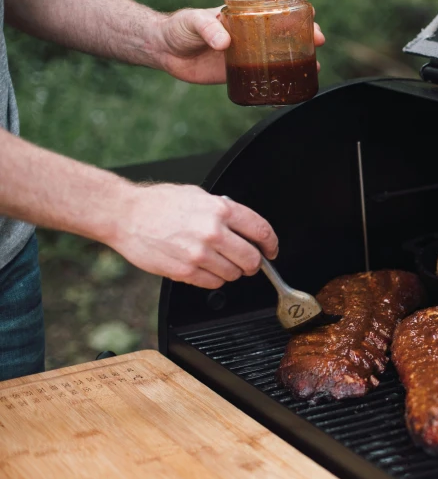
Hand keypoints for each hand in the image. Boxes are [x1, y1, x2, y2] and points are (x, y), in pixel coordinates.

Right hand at [109, 183, 278, 288]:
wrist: (125, 215)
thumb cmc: (159, 203)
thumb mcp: (198, 195)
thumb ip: (224, 210)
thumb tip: (244, 226)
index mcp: (220, 210)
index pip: (261, 231)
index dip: (271, 244)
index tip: (270, 250)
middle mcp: (213, 232)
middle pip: (252, 259)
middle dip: (253, 263)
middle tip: (248, 261)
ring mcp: (199, 254)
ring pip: (234, 274)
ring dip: (231, 271)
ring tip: (218, 261)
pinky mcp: (185, 271)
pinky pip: (213, 283)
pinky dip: (214, 279)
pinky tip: (204, 267)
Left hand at [152, 7, 325, 83]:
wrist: (163, 50)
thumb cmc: (179, 27)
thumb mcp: (193, 21)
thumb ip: (208, 28)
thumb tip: (225, 42)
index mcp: (243, 17)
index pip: (275, 10)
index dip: (296, 11)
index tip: (312, 14)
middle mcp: (250, 34)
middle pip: (284, 34)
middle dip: (305, 36)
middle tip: (318, 42)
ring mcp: (246, 54)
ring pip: (279, 55)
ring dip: (298, 60)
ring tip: (315, 67)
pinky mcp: (239, 72)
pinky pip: (263, 76)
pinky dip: (279, 81)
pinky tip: (291, 87)